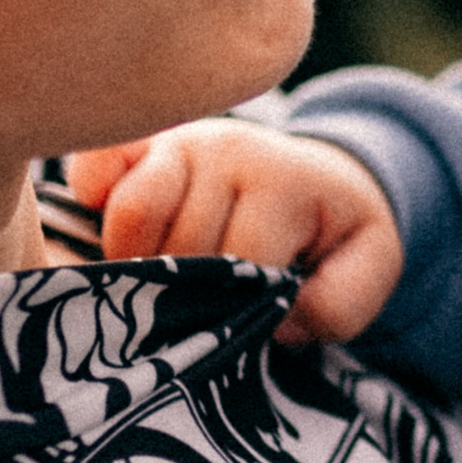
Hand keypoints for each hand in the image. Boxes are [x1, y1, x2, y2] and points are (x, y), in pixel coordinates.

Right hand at [65, 123, 403, 344]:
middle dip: (188, 294)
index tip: (247, 320)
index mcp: (283, 180)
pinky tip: (117, 237)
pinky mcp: (138, 142)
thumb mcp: (370, 267)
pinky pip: (93, 168)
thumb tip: (275, 320)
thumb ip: (340, 305)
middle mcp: (228, 150)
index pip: (239, 261)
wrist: (320, 175)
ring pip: (130, 217)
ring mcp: (177, 142)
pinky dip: (92, 202)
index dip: (238, 307)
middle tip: (203, 310)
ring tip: (164, 285)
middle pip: (181, 247)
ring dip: (137, 264)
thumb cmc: (333, 232)